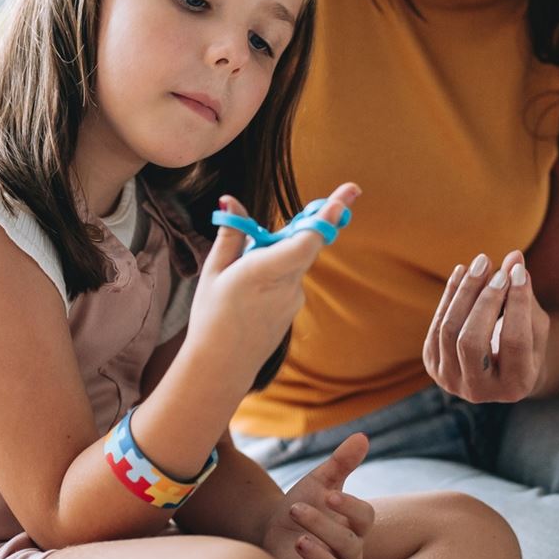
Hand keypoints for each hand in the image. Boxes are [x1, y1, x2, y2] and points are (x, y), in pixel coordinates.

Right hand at [188, 183, 359, 379]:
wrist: (222, 365)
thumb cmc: (212, 317)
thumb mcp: (214, 270)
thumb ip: (231, 233)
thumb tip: (231, 199)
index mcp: (264, 271)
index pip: (306, 240)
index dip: (328, 216)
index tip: (346, 196)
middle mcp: (287, 284)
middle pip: (309, 242)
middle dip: (319, 218)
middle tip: (345, 193)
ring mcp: (294, 298)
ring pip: (298, 259)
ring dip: (285, 248)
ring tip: (247, 267)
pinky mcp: (294, 307)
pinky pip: (292, 276)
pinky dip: (280, 267)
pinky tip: (253, 286)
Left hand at [260, 432, 375, 558]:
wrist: (272, 529)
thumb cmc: (301, 505)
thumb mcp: (318, 481)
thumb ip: (342, 462)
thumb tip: (362, 436)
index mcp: (354, 524)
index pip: (364, 516)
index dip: (349, 506)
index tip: (328, 494)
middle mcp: (349, 551)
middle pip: (349, 545)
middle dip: (324, 526)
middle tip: (295, 508)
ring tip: (297, 541)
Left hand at [423, 250, 551, 403]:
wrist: (499, 372)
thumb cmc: (526, 346)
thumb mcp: (534, 326)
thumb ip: (526, 297)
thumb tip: (515, 258)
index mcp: (515, 387)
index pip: (514, 341)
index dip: (517, 304)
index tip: (518, 272)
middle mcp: (479, 391)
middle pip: (473, 340)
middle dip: (486, 300)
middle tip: (497, 269)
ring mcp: (450, 381)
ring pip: (450, 330)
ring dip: (465, 292)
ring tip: (482, 263)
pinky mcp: (432, 364)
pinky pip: (437, 324)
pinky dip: (450, 295)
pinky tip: (462, 272)